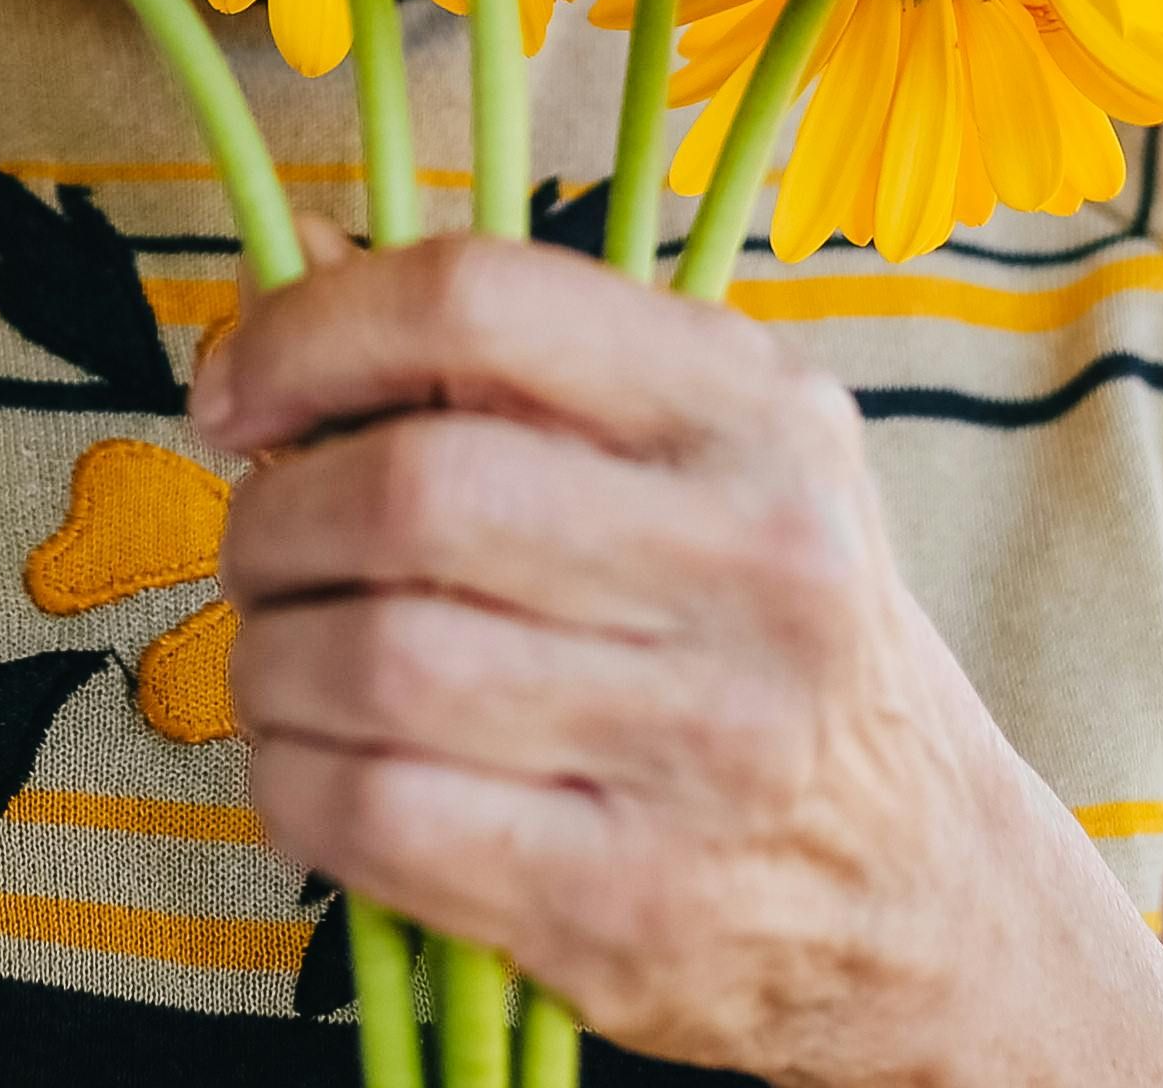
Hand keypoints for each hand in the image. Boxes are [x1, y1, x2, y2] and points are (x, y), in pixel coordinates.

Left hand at [199, 237, 1162, 1087]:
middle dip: (273, 519)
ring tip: (287, 661)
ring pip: (370, 660)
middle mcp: (752, 561)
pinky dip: (291, 780)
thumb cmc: (760, 632)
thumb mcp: (689, 453)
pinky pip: (372, 814)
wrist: (923, 885)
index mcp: (753, 409)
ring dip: (268, 660)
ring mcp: (700, 744)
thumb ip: (495, 357)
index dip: (310, 332)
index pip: (477, 301)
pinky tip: (315, 763)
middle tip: (264, 551)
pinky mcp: (629, 902)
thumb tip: (278, 260)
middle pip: (409, 492)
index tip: (239, 394)